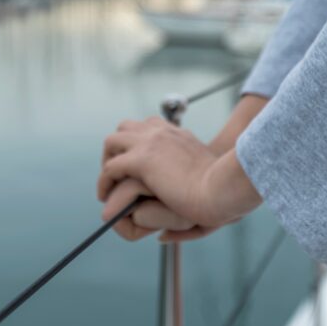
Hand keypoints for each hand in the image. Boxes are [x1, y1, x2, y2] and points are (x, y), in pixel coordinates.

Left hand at [98, 117, 261, 241]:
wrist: (222, 189)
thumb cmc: (221, 190)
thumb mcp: (204, 176)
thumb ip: (188, 177)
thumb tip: (177, 200)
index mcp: (178, 134)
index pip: (149, 125)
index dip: (137, 141)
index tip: (133, 162)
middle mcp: (162, 132)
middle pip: (126, 127)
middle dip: (117, 147)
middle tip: (116, 173)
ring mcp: (150, 143)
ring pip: (112, 142)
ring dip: (106, 161)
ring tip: (107, 184)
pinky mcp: (141, 160)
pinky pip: (110, 168)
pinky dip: (104, 181)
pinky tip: (104, 196)